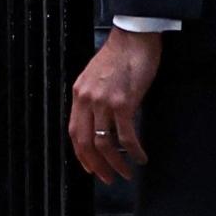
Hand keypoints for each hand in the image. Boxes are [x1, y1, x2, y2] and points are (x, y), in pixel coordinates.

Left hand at [67, 27, 159, 182]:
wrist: (134, 36)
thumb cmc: (120, 54)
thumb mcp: (97, 77)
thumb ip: (94, 98)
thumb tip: (101, 120)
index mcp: (79, 94)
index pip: (74, 131)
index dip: (81, 153)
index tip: (89, 167)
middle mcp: (87, 100)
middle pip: (86, 143)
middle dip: (96, 166)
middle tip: (107, 179)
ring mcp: (104, 102)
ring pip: (105, 144)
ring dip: (116, 164)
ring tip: (126, 174)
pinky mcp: (124, 102)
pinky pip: (126, 136)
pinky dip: (134, 151)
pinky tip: (141, 158)